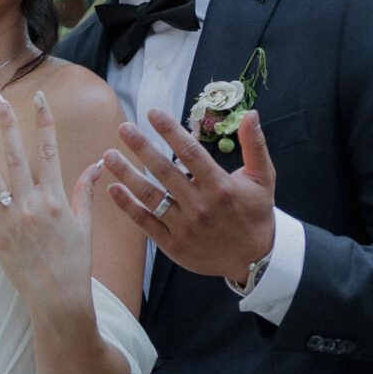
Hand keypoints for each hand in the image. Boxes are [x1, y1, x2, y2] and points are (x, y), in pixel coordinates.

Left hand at [0, 89, 99, 313]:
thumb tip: (97, 164)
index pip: (50, 151)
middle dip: (8, 124)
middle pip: (17, 155)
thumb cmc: (75, 264)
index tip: (40, 98)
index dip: (44, 122)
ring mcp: (10, 220)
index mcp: (56, 199)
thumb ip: (85, 192)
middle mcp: (32, 205)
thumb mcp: (85, 226)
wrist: (59, 299)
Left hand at [104, 109, 275, 285]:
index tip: (153, 113)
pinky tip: (113, 189)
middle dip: (141, 147)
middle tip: (123, 128)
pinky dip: (127, 206)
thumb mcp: (263, 178)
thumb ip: (255, 145)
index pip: (190, 153)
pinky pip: (146, 222)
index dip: (170, 131)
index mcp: (220, 186)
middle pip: (164, 171)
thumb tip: (251, 114)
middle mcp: (200, 206)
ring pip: (150, 196)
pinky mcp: (173, 244)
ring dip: (127, 174)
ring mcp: (184, 227)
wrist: (254, 261)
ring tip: (109, 156)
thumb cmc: (256, 215)